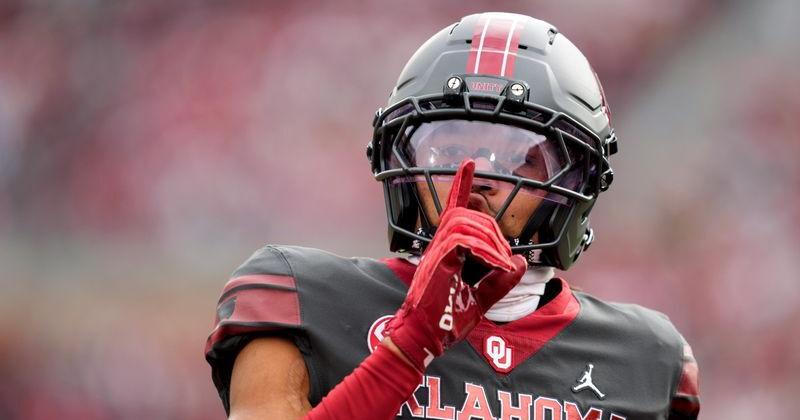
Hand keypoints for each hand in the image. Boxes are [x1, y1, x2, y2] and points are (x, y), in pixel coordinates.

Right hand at [385, 159, 526, 371]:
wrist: (422, 338)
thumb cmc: (445, 322)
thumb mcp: (480, 300)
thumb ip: (500, 282)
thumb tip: (520, 262)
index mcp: (446, 250)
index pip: (454, 209)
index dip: (462, 185)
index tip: (470, 163)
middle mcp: (438, 245)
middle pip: (466, 214)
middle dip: (492, 229)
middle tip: (504, 258)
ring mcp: (436, 251)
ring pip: (464, 222)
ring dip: (490, 239)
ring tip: (500, 263)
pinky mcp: (438, 261)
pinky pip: (464, 240)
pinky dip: (485, 250)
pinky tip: (495, 265)